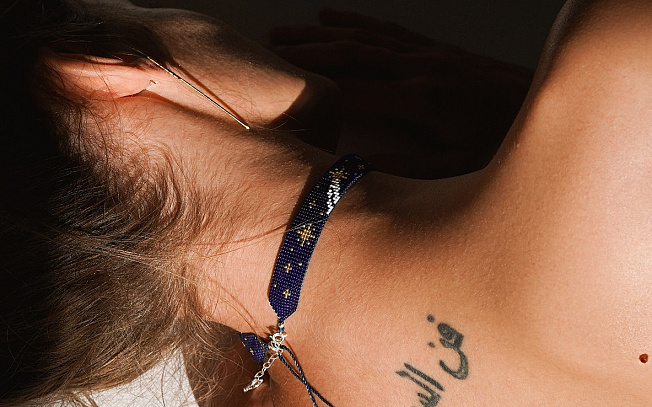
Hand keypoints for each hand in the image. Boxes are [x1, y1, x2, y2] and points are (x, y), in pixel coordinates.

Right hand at [271, 9, 532, 176]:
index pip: (355, 91)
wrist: (544, 107)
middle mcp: (419, 68)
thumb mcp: (459, 168)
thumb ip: (409, 167)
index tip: (280, 86)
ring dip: (322, 33)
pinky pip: (388, 30)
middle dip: (307, 51)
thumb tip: (360, 167)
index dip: (314, 87)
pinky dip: (357, 21)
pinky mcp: (436, 48)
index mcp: (420, 101)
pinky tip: (333, 16)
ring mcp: (428, 53)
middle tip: (269, 50)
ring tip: (285, 31)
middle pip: (352, 54)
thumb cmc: (502, 144)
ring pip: (364, 37)